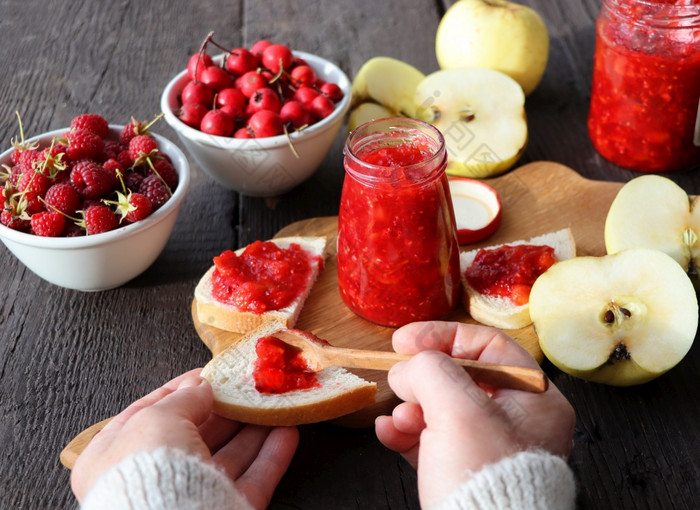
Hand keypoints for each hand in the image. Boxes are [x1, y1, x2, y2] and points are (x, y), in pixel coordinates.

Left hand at [70, 369, 298, 508]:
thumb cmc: (145, 471)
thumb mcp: (156, 418)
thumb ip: (183, 397)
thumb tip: (201, 387)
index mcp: (118, 453)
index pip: (152, 412)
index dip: (183, 389)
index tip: (211, 373)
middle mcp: (153, 476)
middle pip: (196, 433)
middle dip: (225, 408)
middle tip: (249, 387)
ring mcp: (190, 496)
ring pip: (228, 456)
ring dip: (253, 428)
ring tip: (273, 404)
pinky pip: (252, 480)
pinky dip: (271, 456)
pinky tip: (287, 433)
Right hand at [375, 322, 574, 507]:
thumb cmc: (486, 481)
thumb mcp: (458, 410)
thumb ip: (430, 371)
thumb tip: (408, 368)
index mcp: (536, 401)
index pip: (488, 347)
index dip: (443, 337)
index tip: (406, 341)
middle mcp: (517, 423)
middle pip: (460, 379)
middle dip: (422, 381)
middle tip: (399, 381)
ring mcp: (489, 449)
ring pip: (442, 411)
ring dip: (410, 409)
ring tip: (397, 419)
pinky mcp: (463, 473)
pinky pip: (431, 441)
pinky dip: (407, 433)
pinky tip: (388, 432)